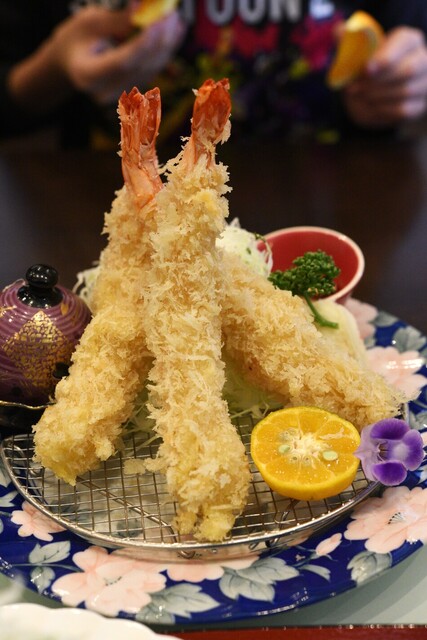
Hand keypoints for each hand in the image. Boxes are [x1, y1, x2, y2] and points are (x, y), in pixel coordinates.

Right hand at [50, 5, 184, 103]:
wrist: (71, 62)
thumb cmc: (76, 38)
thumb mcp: (89, 22)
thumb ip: (117, 20)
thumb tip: (142, 7)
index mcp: (87, 74)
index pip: (121, 62)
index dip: (143, 43)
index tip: (158, 21)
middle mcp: (106, 90)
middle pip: (140, 67)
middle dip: (160, 39)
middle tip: (171, 13)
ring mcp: (121, 94)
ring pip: (151, 69)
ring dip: (167, 43)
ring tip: (174, 17)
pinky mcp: (133, 91)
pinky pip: (154, 69)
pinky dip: (166, 49)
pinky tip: (175, 30)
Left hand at [343, 26, 426, 128]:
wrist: (373, 95)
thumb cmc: (368, 70)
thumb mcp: (358, 54)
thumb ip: (349, 41)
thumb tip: (339, 30)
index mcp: (408, 40)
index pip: (403, 43)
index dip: (385, 56)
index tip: (365, 69)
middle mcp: (422, 59)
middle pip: (407, 70)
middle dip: (377, 81)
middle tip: (354, 89)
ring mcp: (424, 83)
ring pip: (405, 91)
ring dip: (377, 96)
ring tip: (359, 96)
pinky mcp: (419, 105)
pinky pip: (402, 109)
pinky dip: (382, 109)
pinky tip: (370, 105)